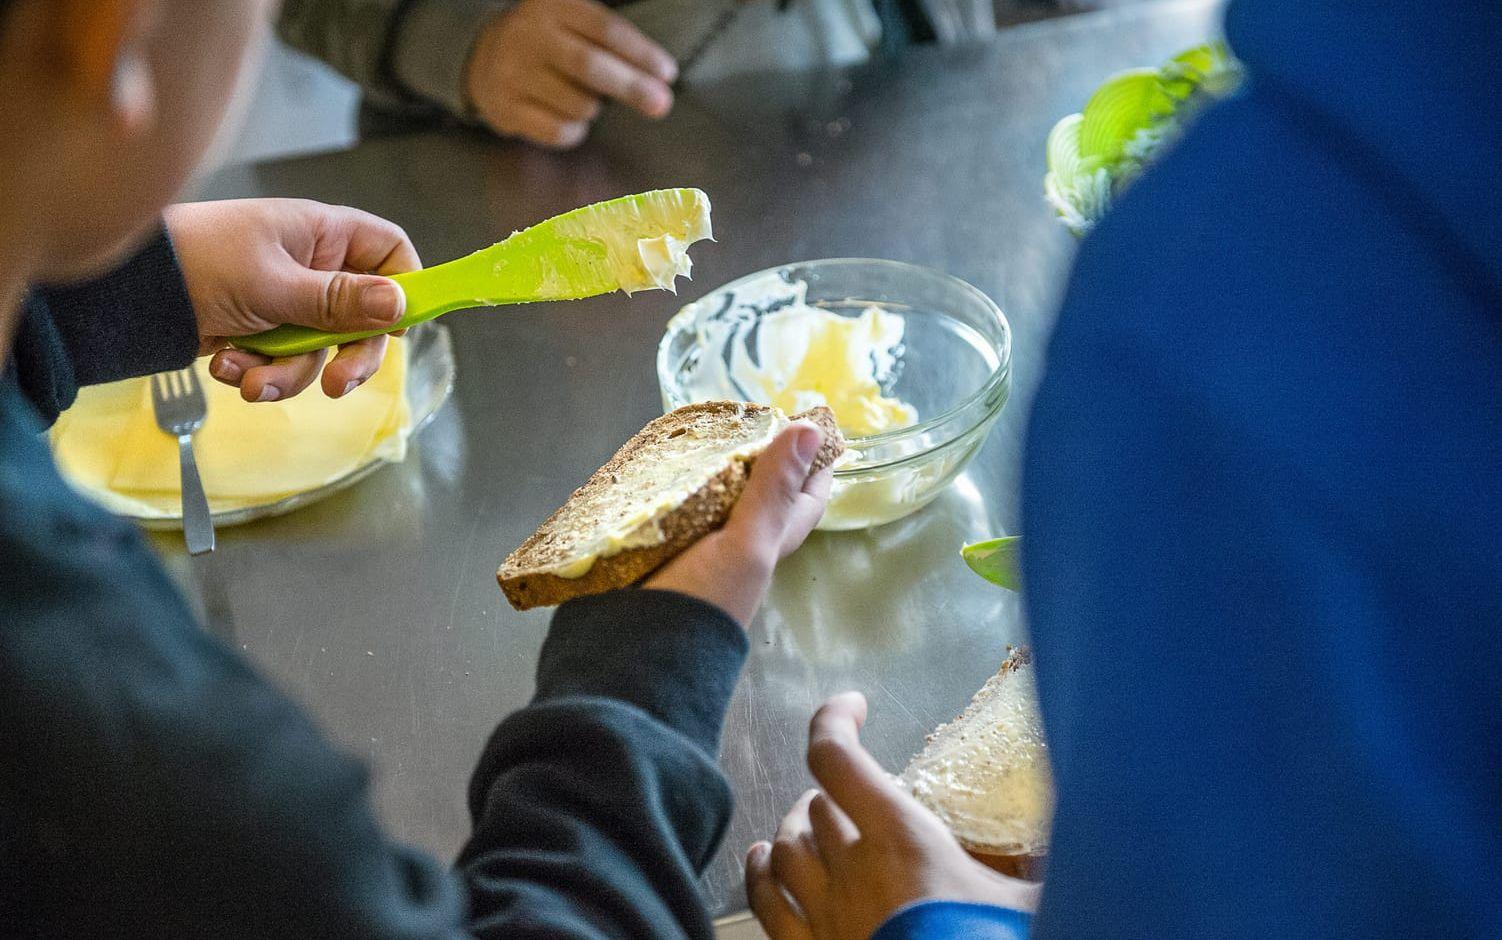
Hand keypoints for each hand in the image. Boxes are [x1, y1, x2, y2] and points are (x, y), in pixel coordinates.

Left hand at [164, 199, 419, 401]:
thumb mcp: (275, 285)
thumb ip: (339, 301)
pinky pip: (282, 363)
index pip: (389, 251)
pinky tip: (226, 364)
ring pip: (320, 350)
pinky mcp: (260, 332)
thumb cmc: (196, 262)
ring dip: (288, 373)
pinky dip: (257, 371)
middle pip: (363, 317)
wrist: (123, 293)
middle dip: (348, 356)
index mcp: (321, 235)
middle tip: (337, 385)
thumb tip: (398, 304)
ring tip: (251, 380)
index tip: (401, 324)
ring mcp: (286, 301)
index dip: (405, 286)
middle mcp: (312, 266)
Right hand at [466, 0, 676, 148]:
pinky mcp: (505, 108)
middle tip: (661, 104)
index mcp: (553, 5)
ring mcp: (512, 73)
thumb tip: (660, 82)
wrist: (485, 57)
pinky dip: (575, 130)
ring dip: (595, 108)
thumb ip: (614, 40)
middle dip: (631, 87)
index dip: (641, 53)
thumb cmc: (552, 42)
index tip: (668, 73)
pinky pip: (559, 131)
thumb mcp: (574, 20)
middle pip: (590, 66)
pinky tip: (568, 117)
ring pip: (578, 104)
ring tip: (586, 97)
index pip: (605, 29)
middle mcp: (528, 34)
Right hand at [645, 422, 831, 625]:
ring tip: (698, 428)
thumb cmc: (701, 603)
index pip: (805, 498)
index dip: (814, 462)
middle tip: (745, 413)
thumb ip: (773, 491)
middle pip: (757, 492)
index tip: (812, 422)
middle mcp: (734, 545)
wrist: (635, 657)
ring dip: (708, 465)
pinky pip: (668, 507)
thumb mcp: (744, 545)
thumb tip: (811, 430)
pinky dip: (668, 483)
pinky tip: (655, 463)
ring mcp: (693, 547)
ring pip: (711, 496)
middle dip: (756, 454)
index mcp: (765, 544)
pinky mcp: (653, 548)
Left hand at [746, 693, 1041, 939]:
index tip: (852, 705)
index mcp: (901, 840)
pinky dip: (760, 873)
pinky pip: (766, 904)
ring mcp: (823, 914)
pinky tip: (763, 861)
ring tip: (808, 821)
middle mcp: (850, 868)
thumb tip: (1085, 817)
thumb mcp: (1031, 901)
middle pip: (817, 806)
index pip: (837, 757)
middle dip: (832, 793)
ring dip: (795, 827)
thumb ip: (1043, 858)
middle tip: (855, 798)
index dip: (834, 719)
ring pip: (785, 848)